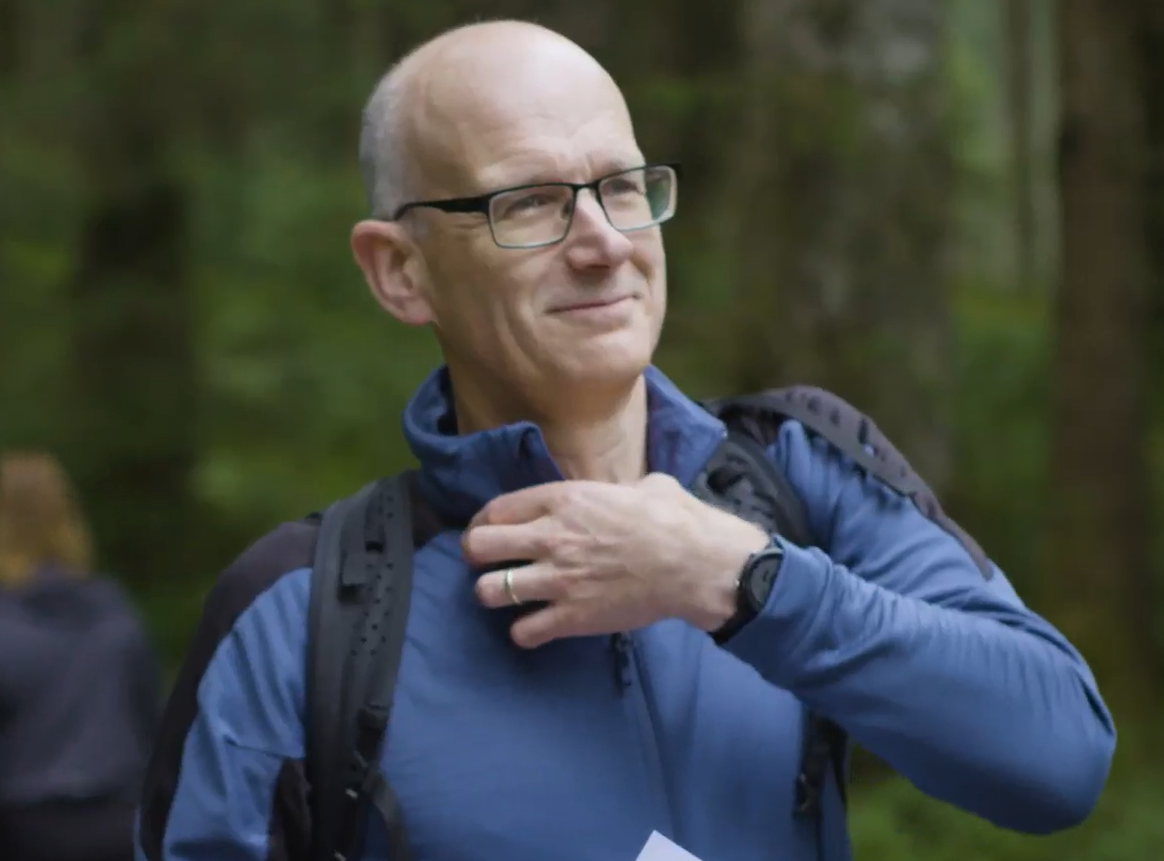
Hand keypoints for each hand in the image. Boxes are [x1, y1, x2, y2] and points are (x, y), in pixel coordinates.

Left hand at [464, 473, 769, 647]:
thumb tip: (619, 493)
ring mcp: (558, 580)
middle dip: (476, 555)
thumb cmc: (674, 518)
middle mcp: (551, 538)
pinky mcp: (572, 617)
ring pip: (489, 591)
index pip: (496, 510)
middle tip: (489, 562)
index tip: (488, 530)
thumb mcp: (641, 485)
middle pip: (478, 547)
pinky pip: (523, 632)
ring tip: (510, 594)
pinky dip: (524, 632)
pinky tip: (536, 626)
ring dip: (495, 593)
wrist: (696, 564)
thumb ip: (614, 489)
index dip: (484, 522)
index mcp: (564, 500)